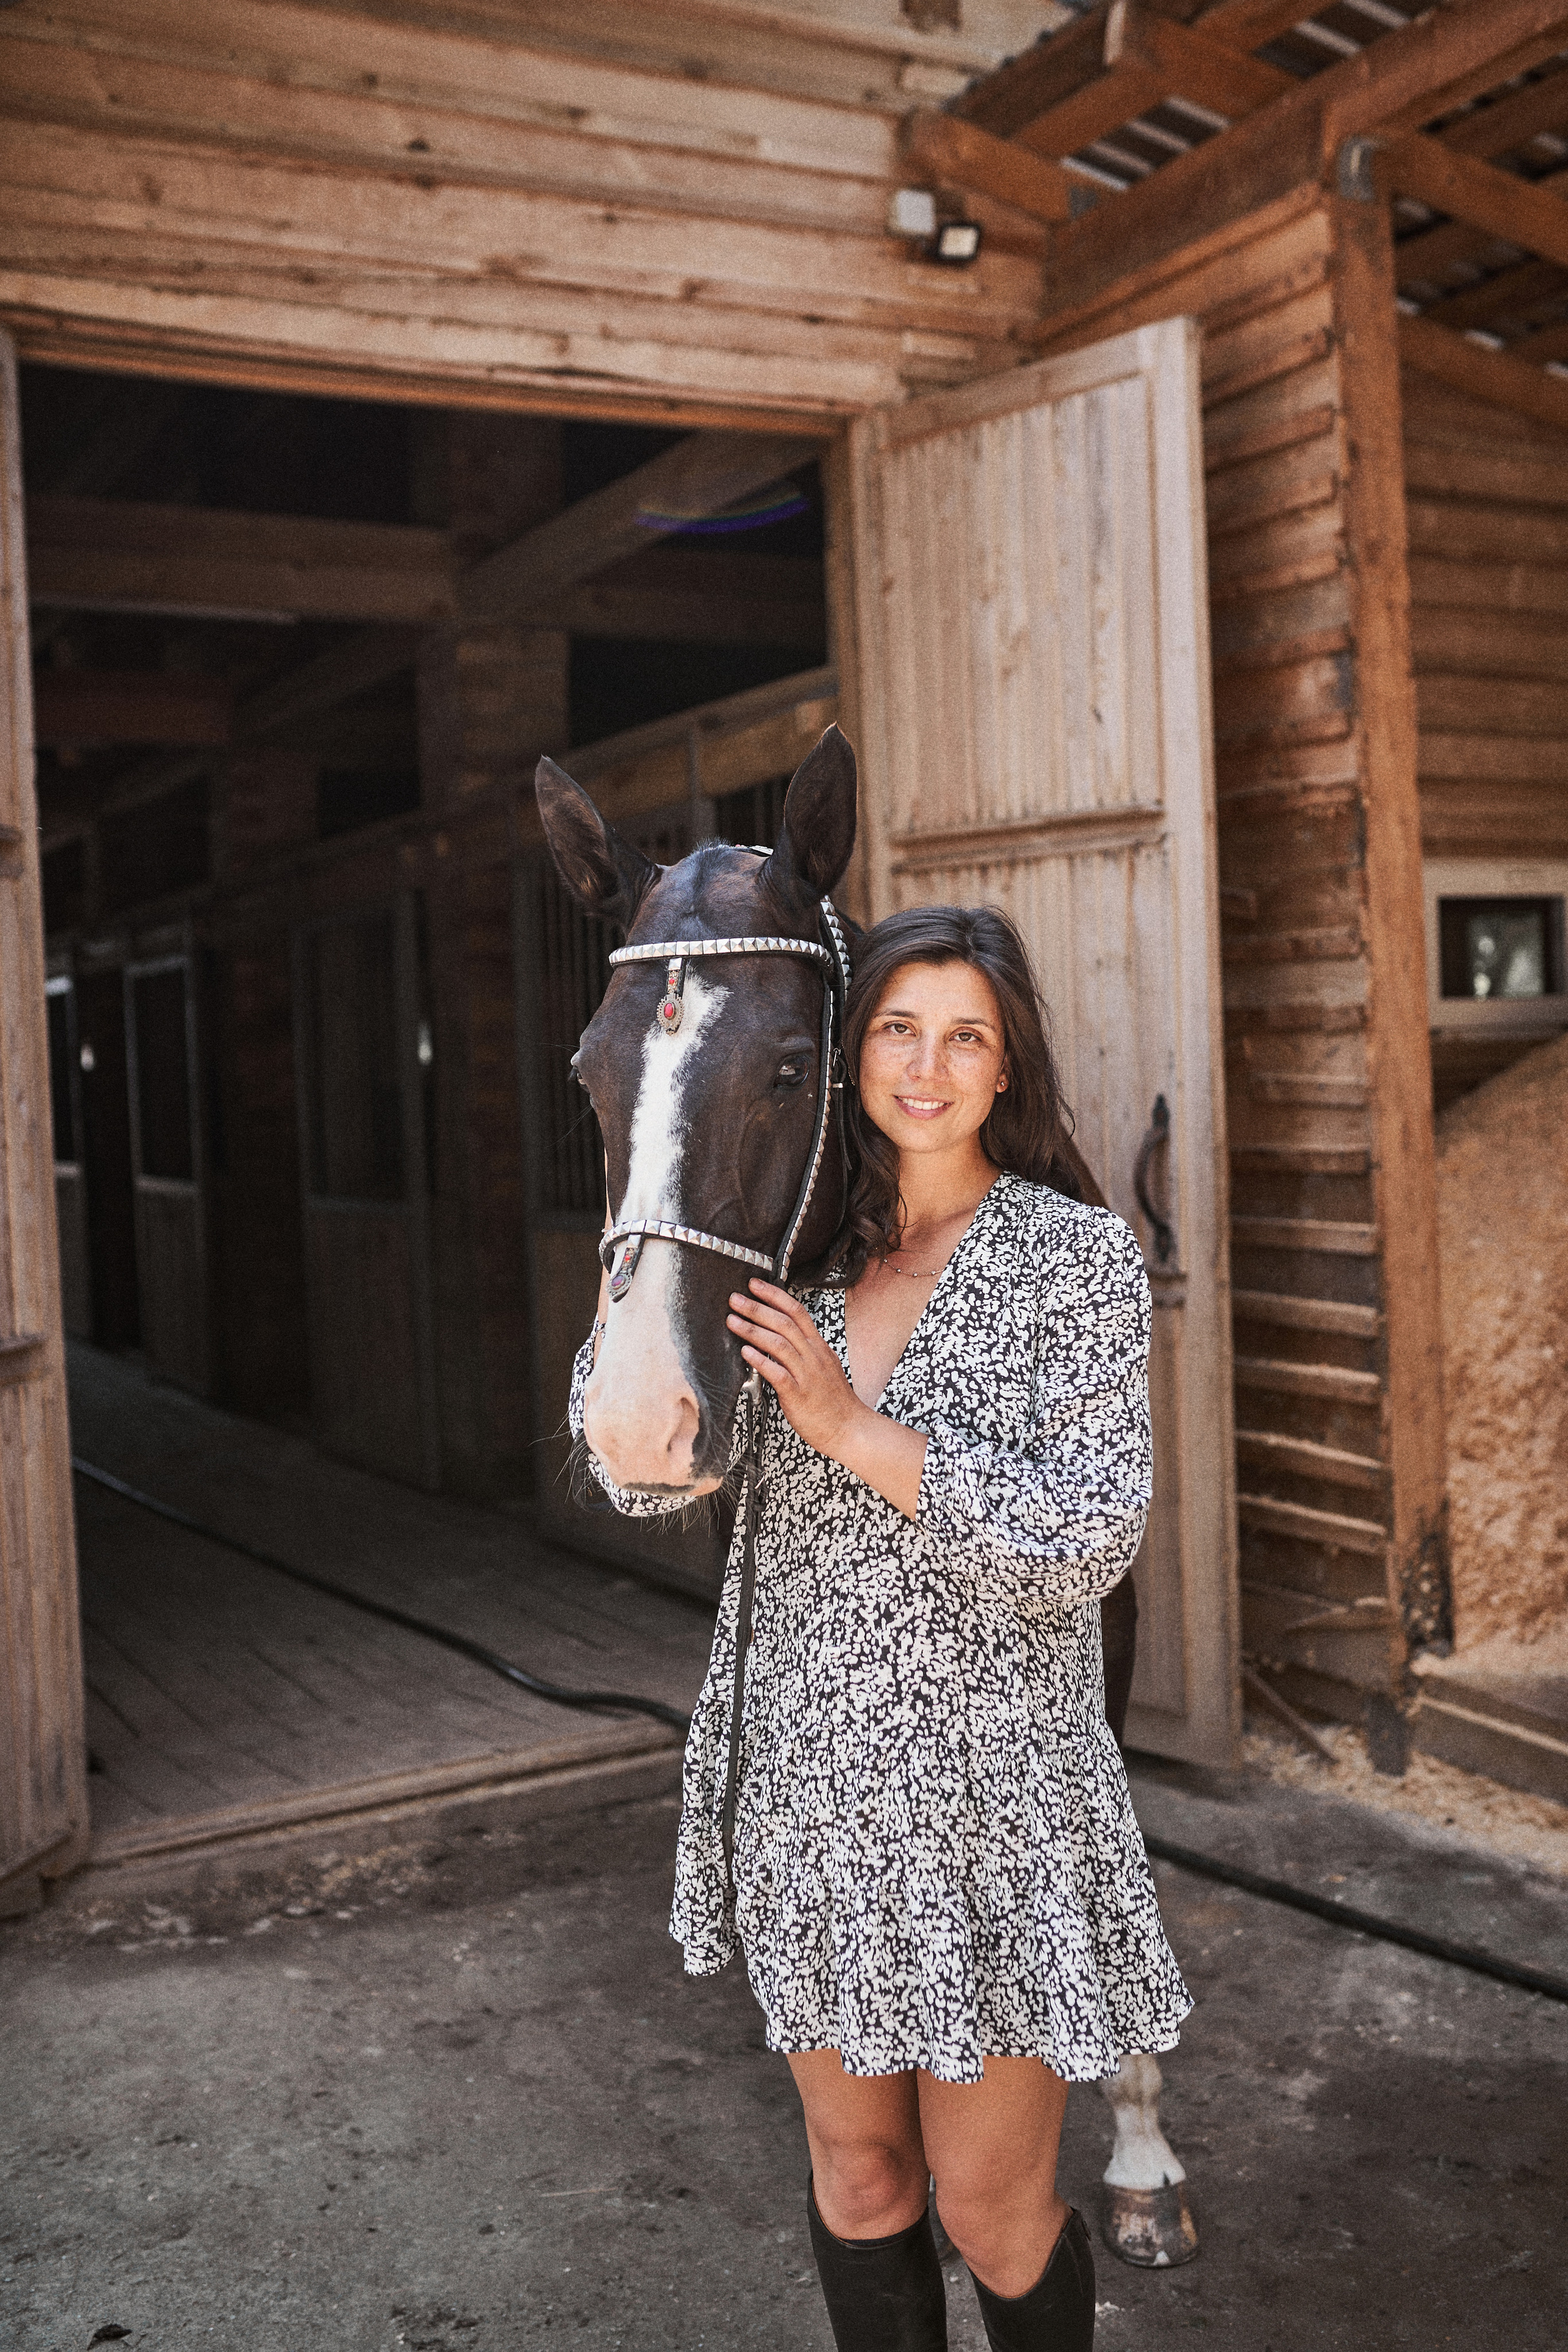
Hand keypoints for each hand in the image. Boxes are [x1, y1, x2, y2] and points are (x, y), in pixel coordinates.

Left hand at [727, 1281, 864, 1460]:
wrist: (850, 1429)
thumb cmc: (834, 1402)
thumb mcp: (824, 1368)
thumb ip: (804, 1352)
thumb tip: (779, 1339)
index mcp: (819, 1347)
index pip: (797, 1312)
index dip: (774, 1296)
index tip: (755, 1285)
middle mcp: (814, 1356)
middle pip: (784, 1323)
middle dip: (757, 1308)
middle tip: (735, 1298)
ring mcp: (807, 1375)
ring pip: (779, 1344)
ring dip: (753, 1330)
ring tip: (732, 1321)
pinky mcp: (798, 1395)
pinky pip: (778, 1373)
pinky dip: (761, 1360)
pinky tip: (745, 1352)